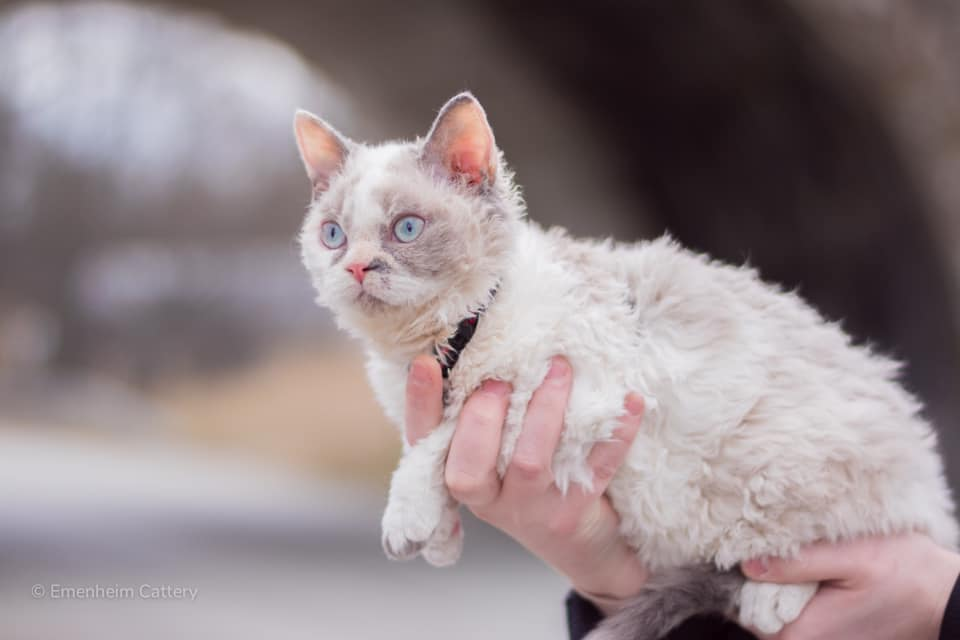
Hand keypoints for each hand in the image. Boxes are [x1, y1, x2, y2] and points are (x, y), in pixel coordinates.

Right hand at [405, 354, 647, 612]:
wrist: (580, 546)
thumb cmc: (529, 483)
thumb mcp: (497, 456)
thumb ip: (485, 414)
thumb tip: (484, 341)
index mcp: (460, 475)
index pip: (425, 442)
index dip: (421, 405)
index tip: (425, 363)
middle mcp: (488, 500)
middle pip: (470, 468)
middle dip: (482, 418)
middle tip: (500, 378)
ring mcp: (531, 512)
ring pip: (530, 463)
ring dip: (545, 411)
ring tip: (559, 368)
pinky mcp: (574, 516)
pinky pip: (597, 468)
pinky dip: (616, 433)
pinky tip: (630, 400)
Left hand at [742, 533, 959, 639]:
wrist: (945, 595)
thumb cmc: (905, 574)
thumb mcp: (850, 556)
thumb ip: (798, 562)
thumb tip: (749, 564)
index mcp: (804, 632)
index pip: (745, 609)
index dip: (745, 577)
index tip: (755, 547)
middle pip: (757, 607)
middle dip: (763, 575)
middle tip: (782, 543)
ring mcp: (820, 637)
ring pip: (777, 605)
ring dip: (782, 578)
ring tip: (804, 552)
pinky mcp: (830, 629)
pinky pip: (798, 607)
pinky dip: (800, 585)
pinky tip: (816, 565)